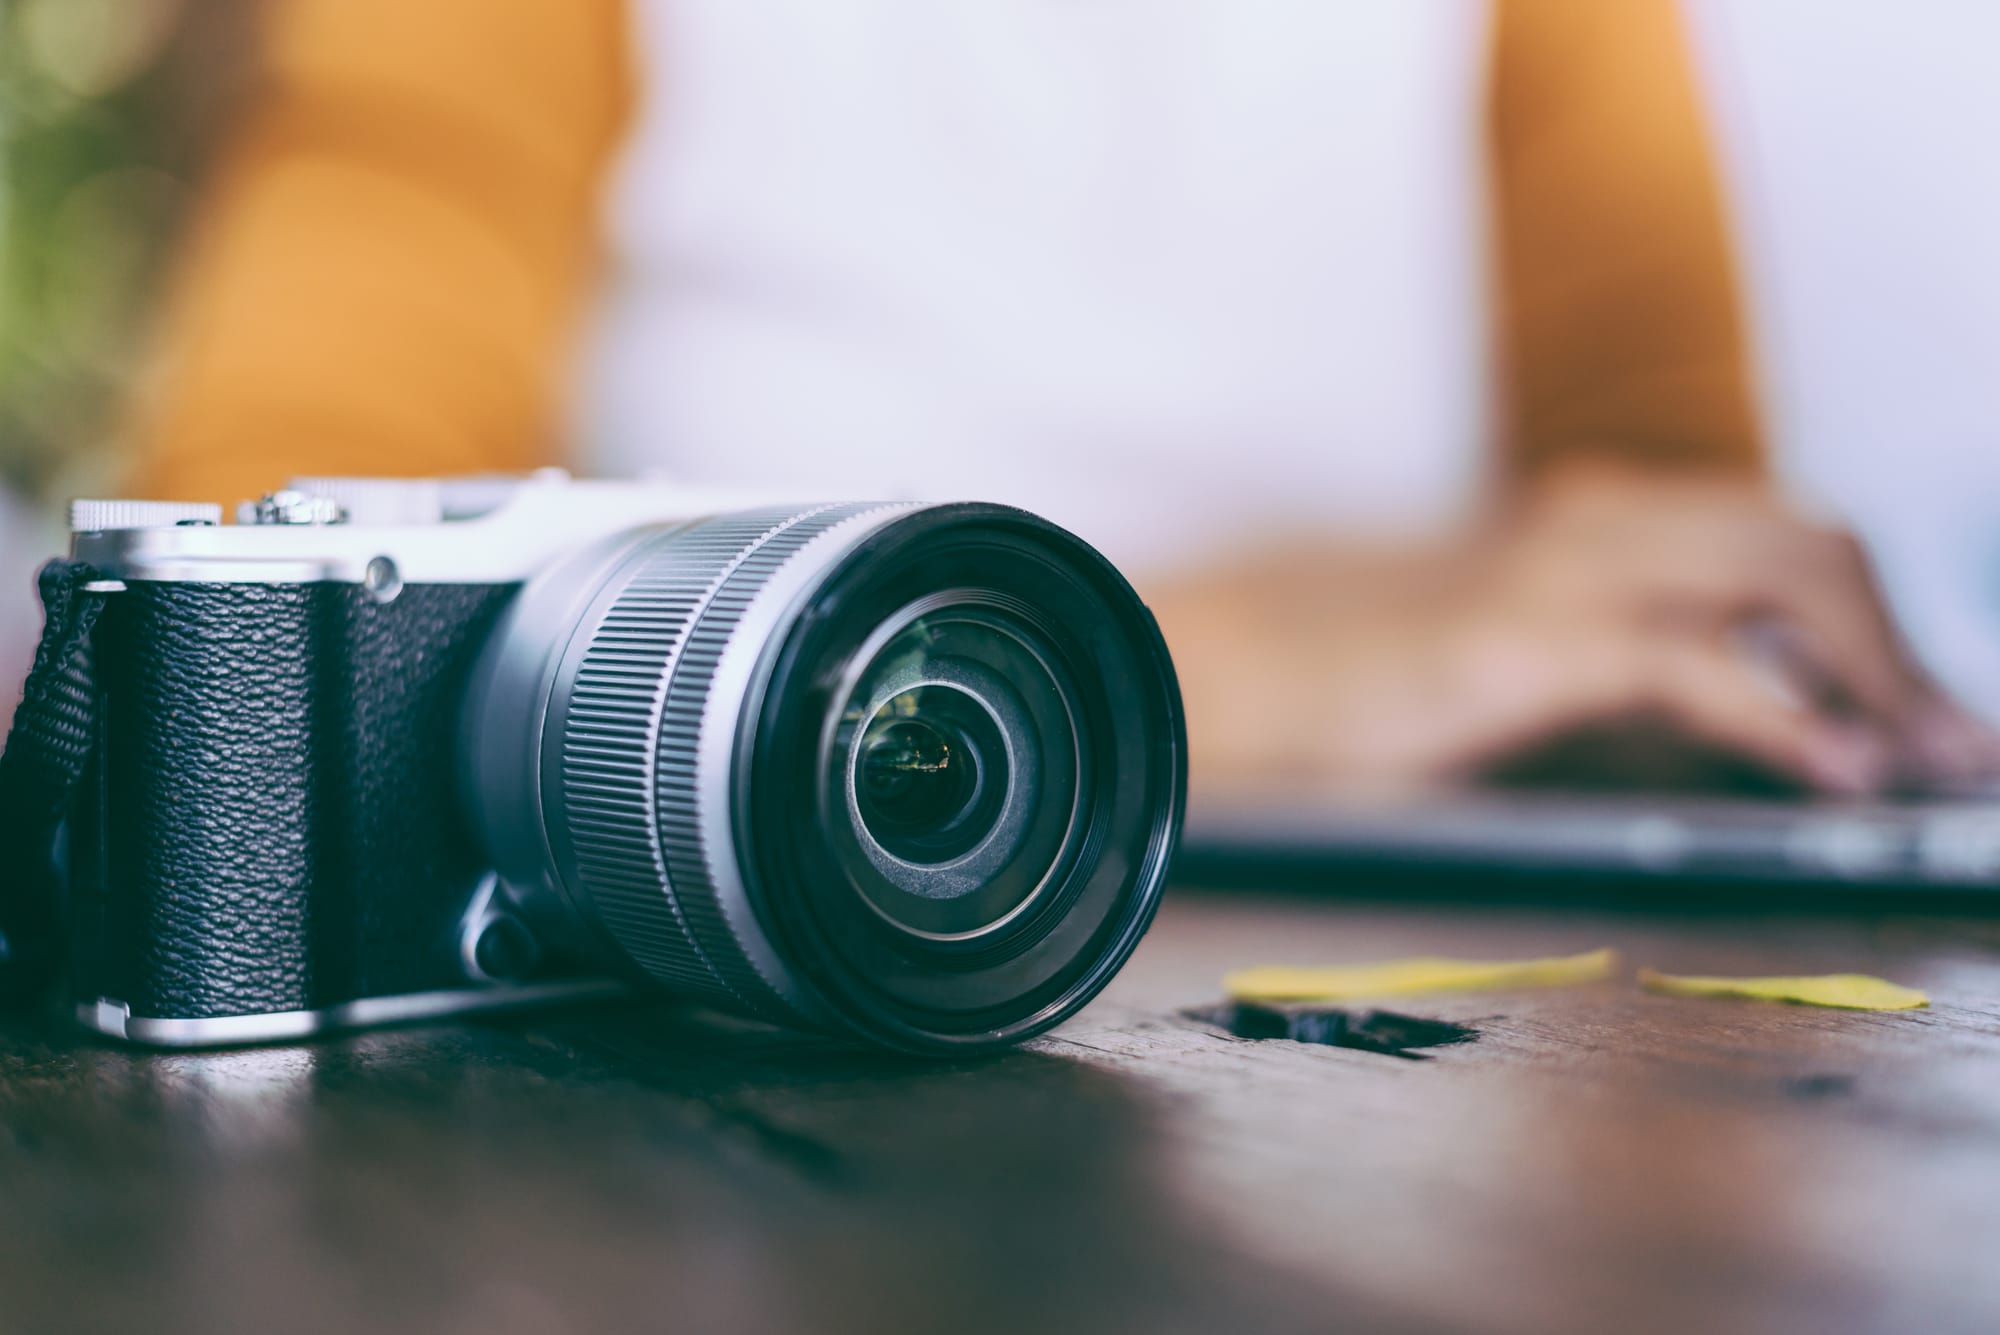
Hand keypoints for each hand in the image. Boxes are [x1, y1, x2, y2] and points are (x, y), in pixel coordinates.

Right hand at [1146, 466, 1999, 796]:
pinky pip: (1691, 660)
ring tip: (1928, 758)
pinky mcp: (1518, 643)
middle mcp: (1588, 529)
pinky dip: (1787, 714)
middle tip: (1954, 744)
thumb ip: (1619, 690)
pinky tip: (1838, 772)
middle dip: (1901, 641)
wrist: (1212, 664)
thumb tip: (1750, 740)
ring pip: (1781, 566)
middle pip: (1807, 538)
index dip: (1874, 625)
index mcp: (1589, 532)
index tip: (1929, 717)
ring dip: (1879, 665)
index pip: (1777, 542)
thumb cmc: (1352, 684)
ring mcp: (1555, 574)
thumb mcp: (1510, 675)